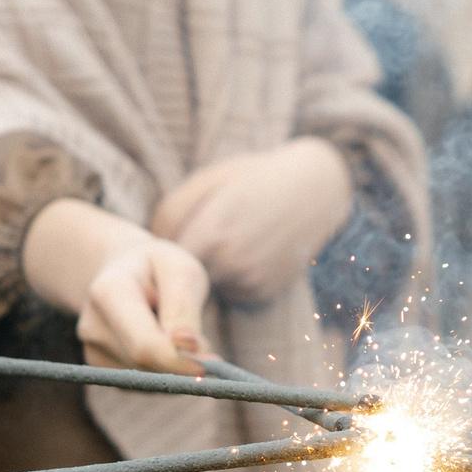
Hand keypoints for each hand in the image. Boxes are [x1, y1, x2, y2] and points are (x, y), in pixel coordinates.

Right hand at [21, 198, 208, 374]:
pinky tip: (158, 341)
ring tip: (170, 327)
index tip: (208, 366)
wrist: (124, 272)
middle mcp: (93, 326)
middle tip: (202, 340)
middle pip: (147, 364)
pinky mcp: (103, 370)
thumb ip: (184, 310)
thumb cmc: (158, 269)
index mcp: (108, 292)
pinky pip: (145, 384)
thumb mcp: (180, 271)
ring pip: (149, 377)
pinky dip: (163, 370)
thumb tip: (189, 348)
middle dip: (181, 361)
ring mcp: (94, 351)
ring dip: (174, 364)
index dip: (178, 362)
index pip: (144, 345)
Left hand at [148, 140, 353, 305]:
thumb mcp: (207, 180)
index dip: (159, 253)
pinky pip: (229, 291)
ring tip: (227, 239)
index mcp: (209, 234)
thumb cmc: (253, 177)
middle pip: (182, 276)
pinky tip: (246, 252)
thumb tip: (154, 248)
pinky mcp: (263, 293)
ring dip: (207, 271)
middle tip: (198, 236)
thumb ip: (170, 213)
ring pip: (206, 286)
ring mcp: (249, 282)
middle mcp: (230, 265)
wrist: (316, 189)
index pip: (163, 261)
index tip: (162, 244)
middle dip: (183, 262)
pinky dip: (230, 278)